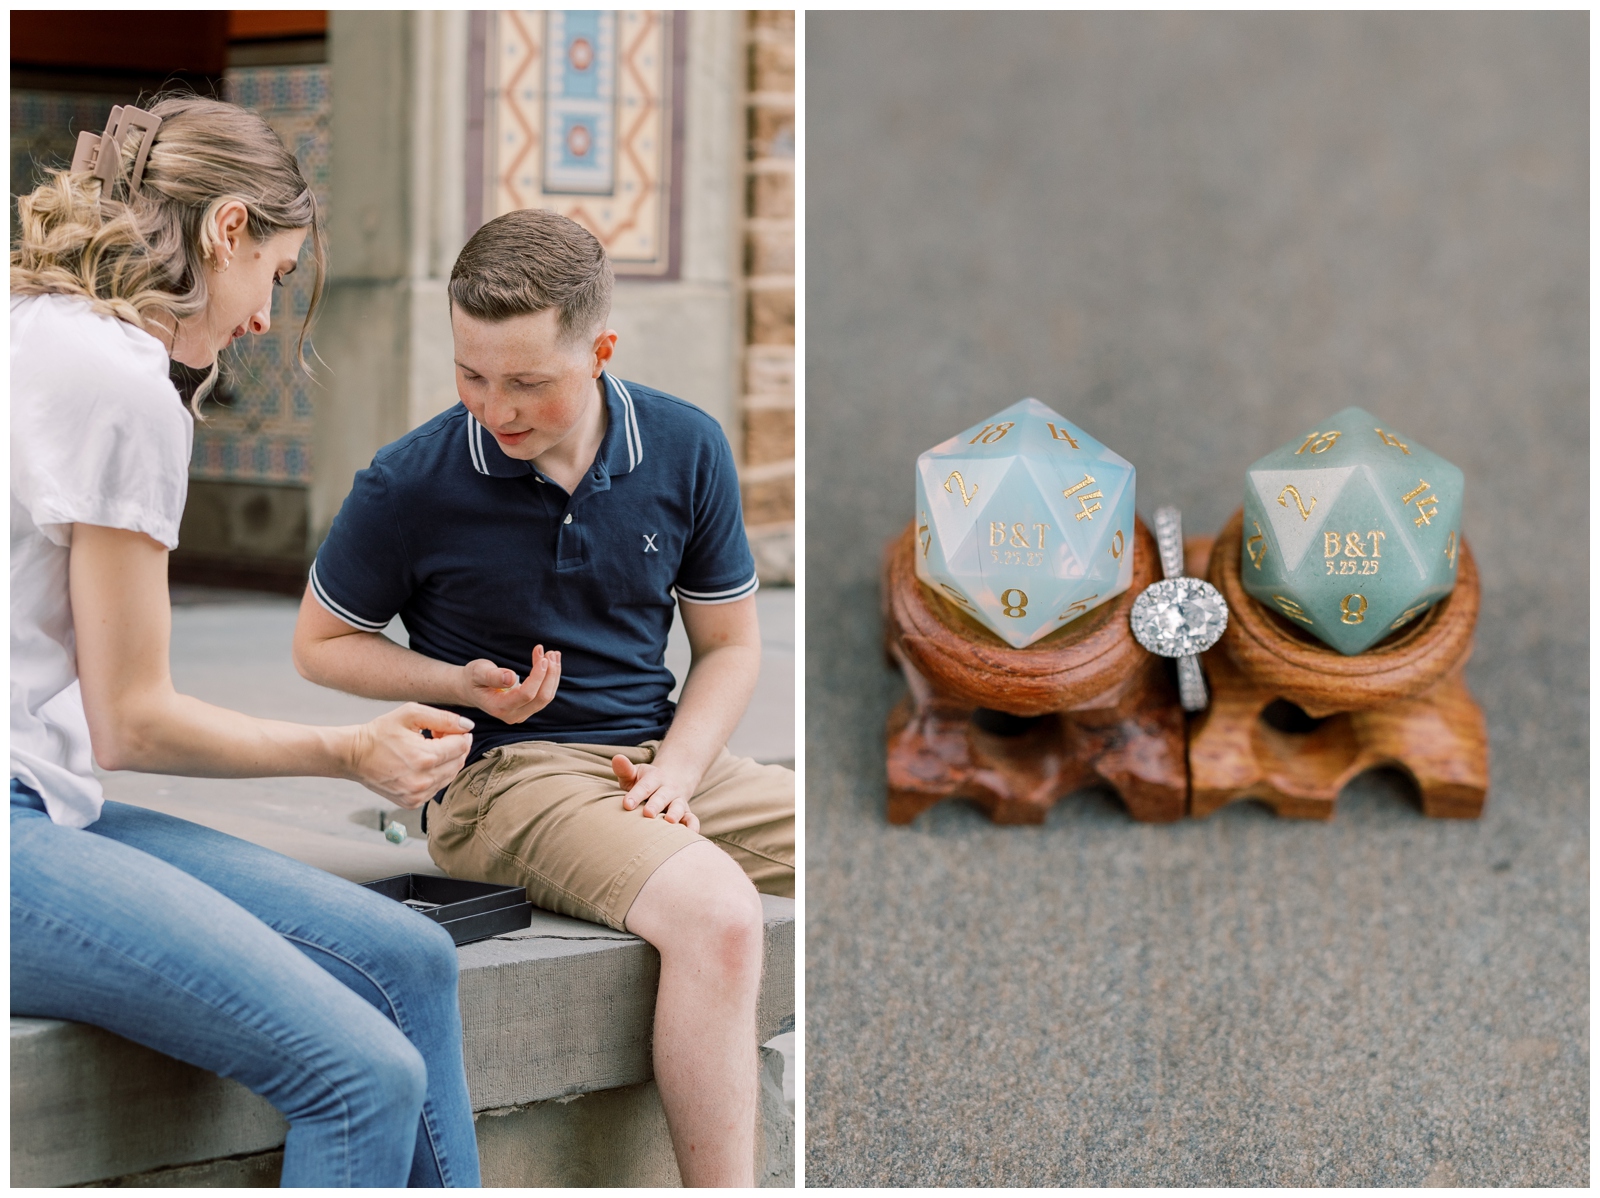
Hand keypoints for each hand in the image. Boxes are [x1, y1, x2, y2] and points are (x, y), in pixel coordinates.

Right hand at [349, 703, 473, 807]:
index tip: (448, 728)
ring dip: (447, 761)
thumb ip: (443, 718)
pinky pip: (437, 787)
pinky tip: (421, 764)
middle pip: (458, 762)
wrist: (353, 755)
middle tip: (438, 736)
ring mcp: (417, 795)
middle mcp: (423, 781)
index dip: (460, 734)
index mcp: (424, 758)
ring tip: (428, 749)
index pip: (462, 746)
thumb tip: (468, 726)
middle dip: (455, 747)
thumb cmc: (380, 732)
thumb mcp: (410, 714)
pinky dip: (436, 775)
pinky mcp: (412, 802)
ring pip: (450, 776)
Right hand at [459, 646, 561, 723]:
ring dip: (553, 675)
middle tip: (550, 652)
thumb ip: (493, 676)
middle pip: (542, 697)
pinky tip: (552, 662)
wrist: (470, 688)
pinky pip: (545, 694)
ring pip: (546, 696)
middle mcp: (513, 715)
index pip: (526, 694)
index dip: (538, 676)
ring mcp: (522, 713)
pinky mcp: (528, 708)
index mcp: (499, 707)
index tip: (543, 658)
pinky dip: (550, 678)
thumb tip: (511, 677)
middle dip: (550, 674)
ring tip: (553, 654)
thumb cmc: (473, 678)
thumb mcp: (478, 672)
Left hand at [612, 755, 699, 833]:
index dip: (636, 795)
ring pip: (678, 807)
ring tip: (669, 821)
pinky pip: (691, 819)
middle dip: (656, 804)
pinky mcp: (685, 813)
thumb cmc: (646, 781)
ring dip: (675, 813)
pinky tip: (691, 833)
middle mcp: (668, 789)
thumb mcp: (636, 773)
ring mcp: (678, 801)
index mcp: (654, 778)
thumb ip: (625, 769)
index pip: (645, 786)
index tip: (626, 804)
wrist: (672, 779)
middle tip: (648, 813)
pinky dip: (693, 826)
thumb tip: (617, 758)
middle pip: (662, 797)